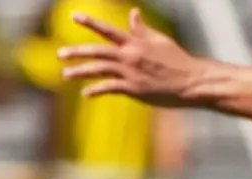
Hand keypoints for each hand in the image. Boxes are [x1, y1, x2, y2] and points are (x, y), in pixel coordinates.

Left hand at [59, 10, 206, 105]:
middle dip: (77, 51)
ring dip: (80, 71)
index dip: (90, 22)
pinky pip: (110, 88)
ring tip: (65, 74)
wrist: (191, 80)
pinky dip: (96, 90)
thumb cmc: (175, 59)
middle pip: (98, 51)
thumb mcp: (159, 40)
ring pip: (99, 70)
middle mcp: (130, 55)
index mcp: (136, 42)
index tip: (74, 16)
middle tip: (60, 53)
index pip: (108, 30)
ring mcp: (131, 72)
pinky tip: (86, 93)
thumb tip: (133, 13)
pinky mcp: (133, 88)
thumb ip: (141, 29)